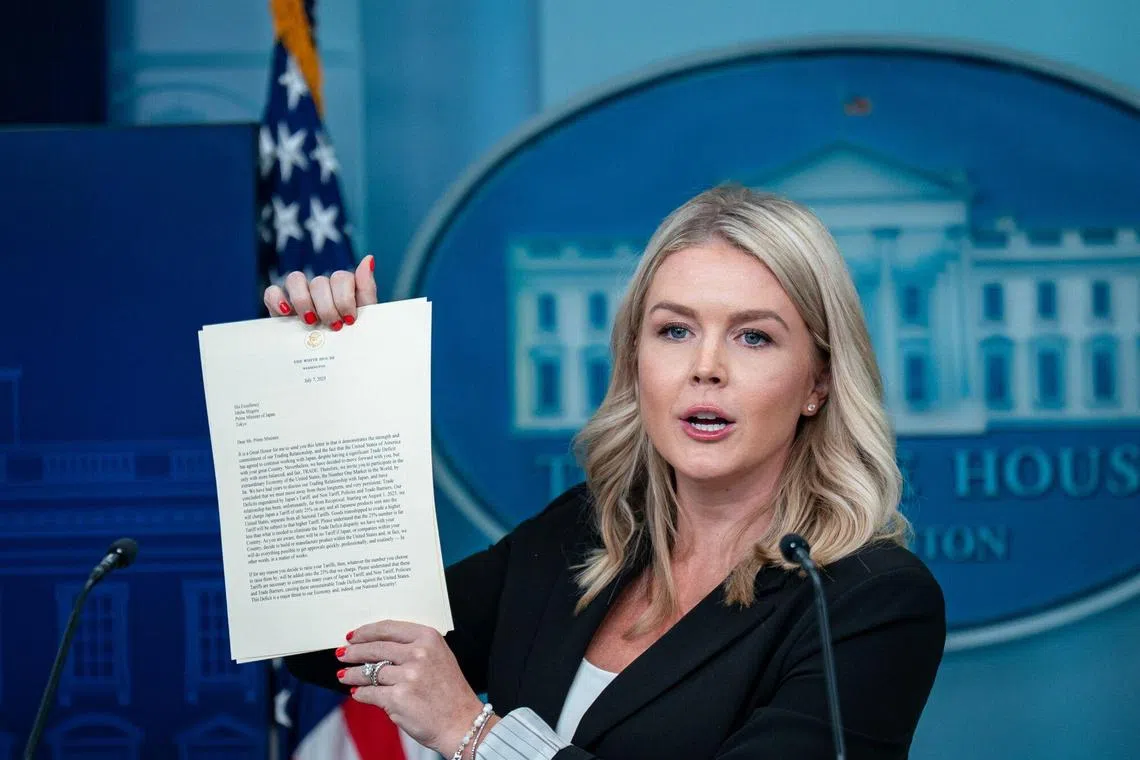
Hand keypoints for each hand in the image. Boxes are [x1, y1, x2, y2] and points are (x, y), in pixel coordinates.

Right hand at [262, 254, 377, 329]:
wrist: (332, 364)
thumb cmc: (351, 339)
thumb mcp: (364, 318)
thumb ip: (366, 289)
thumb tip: (369, 259)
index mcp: (342, 289)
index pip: (341, 277)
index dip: (345, 298)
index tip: (350, 320)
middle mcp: (321, 288)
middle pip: (320, 282)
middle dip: (327, 307)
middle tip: (334, 326)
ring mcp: (299, 295)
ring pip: (295, 279)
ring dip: (303, 300)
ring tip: (310, 321)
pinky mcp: (279, 305)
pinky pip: (272, 291)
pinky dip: (277, 299)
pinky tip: (286, 313)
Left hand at [337, 620, 485, 756]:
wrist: (462, 722)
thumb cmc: (451, 692)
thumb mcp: (439, 657)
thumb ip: (413, 648)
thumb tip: (378, 647)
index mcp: (428, 638)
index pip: (389, 628)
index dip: (367, 631)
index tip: (355, 635)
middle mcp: (418, 654)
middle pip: (375, 648)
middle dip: (354, 652)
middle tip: (343, 654)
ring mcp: (407, 676)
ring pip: (369, 672)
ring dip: (352, 675)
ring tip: (345, 676)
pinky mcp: (398, 699)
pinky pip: (369, 694)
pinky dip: (360, 694)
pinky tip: (357, 693)